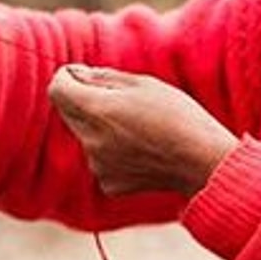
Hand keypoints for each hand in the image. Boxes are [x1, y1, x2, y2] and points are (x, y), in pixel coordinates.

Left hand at [48, 65, 236, 197]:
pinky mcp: (108, 184)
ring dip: (101, 127)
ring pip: (86, 136)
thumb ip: (103, 78)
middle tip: (119, 99)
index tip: (82, 74)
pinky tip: (142, 151)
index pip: (57, 89)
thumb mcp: (143, 84)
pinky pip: (100, 160)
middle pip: (68, 113)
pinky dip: (113, 153)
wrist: (203, 163)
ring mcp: (98, 165)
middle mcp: (91, 140)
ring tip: (139, 128)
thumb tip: (77, 75)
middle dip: (84, 100)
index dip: (67, 77)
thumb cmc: (178, 116)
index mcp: (97, 110)